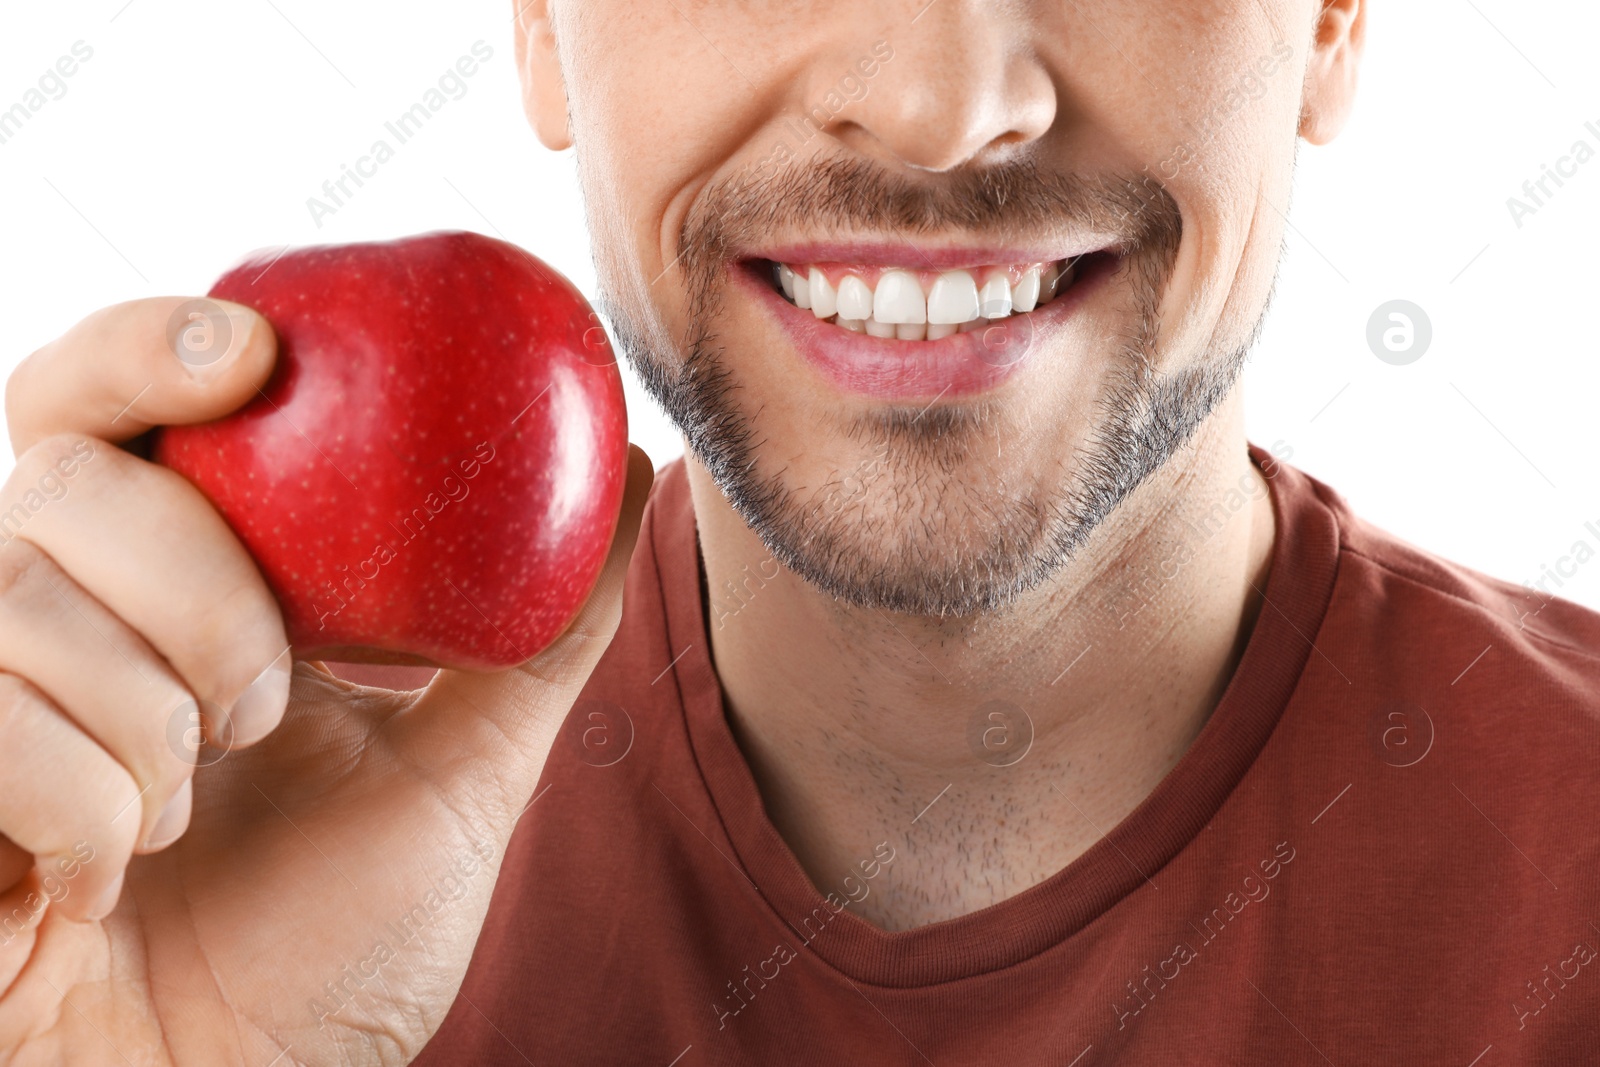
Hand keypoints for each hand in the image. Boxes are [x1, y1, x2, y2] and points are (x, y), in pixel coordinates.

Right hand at [0, 297, 651, 1064]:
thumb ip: (542, 630)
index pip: (105, 406)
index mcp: (158, 587)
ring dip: (151, 718)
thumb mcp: (462, 770)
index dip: (149, 347)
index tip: (253, 356)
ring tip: (197, 812)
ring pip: (17, 592)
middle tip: (266, 698)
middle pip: (65, 473)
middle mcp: (43, 619)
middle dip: (195, 578)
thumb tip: (635, 474)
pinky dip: (78, 806)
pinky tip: (108, 880)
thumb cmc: (333, 946)